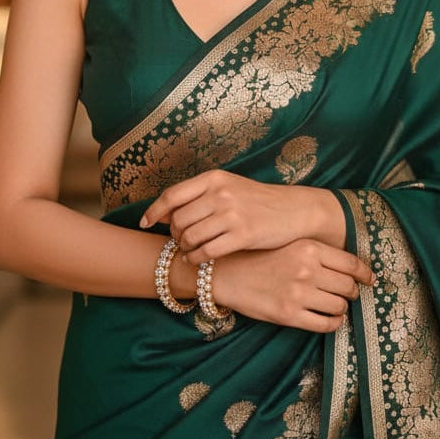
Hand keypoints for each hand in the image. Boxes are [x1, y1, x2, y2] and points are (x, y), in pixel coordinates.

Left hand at [139, 169, 344, 262]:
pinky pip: (207, 252)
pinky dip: (197, 259)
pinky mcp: (243, 235)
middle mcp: (221, 193)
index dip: (153, 211)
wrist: (295, 210)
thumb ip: (199, 195)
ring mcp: (232, 214)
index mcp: (214, 178)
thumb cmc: (259, 201)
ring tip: (190, 250)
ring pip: (190, 237)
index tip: (144, 223)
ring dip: (185, 248)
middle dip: (174, 233)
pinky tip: (199, 259)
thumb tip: (164, 212)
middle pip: (178, 220)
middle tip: (180, 240)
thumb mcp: (230, 187)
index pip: (172, 195)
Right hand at [214, 239, 373, 332]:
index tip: (370, 280)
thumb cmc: (259, 257)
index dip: (365, 274)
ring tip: (334, 305)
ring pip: (340, 307)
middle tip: (347, 293)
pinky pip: (326, 325)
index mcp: (308, 247)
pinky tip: (328, 318)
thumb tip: (352, 268)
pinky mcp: (289, 315)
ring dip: (341, 308)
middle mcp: (306, 269)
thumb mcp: (290, 245)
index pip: (351, 264)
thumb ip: (318, 253)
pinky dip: (333, 323)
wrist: (226, 273)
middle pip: (348, 287)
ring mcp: (298, 293)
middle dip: (352, 292)